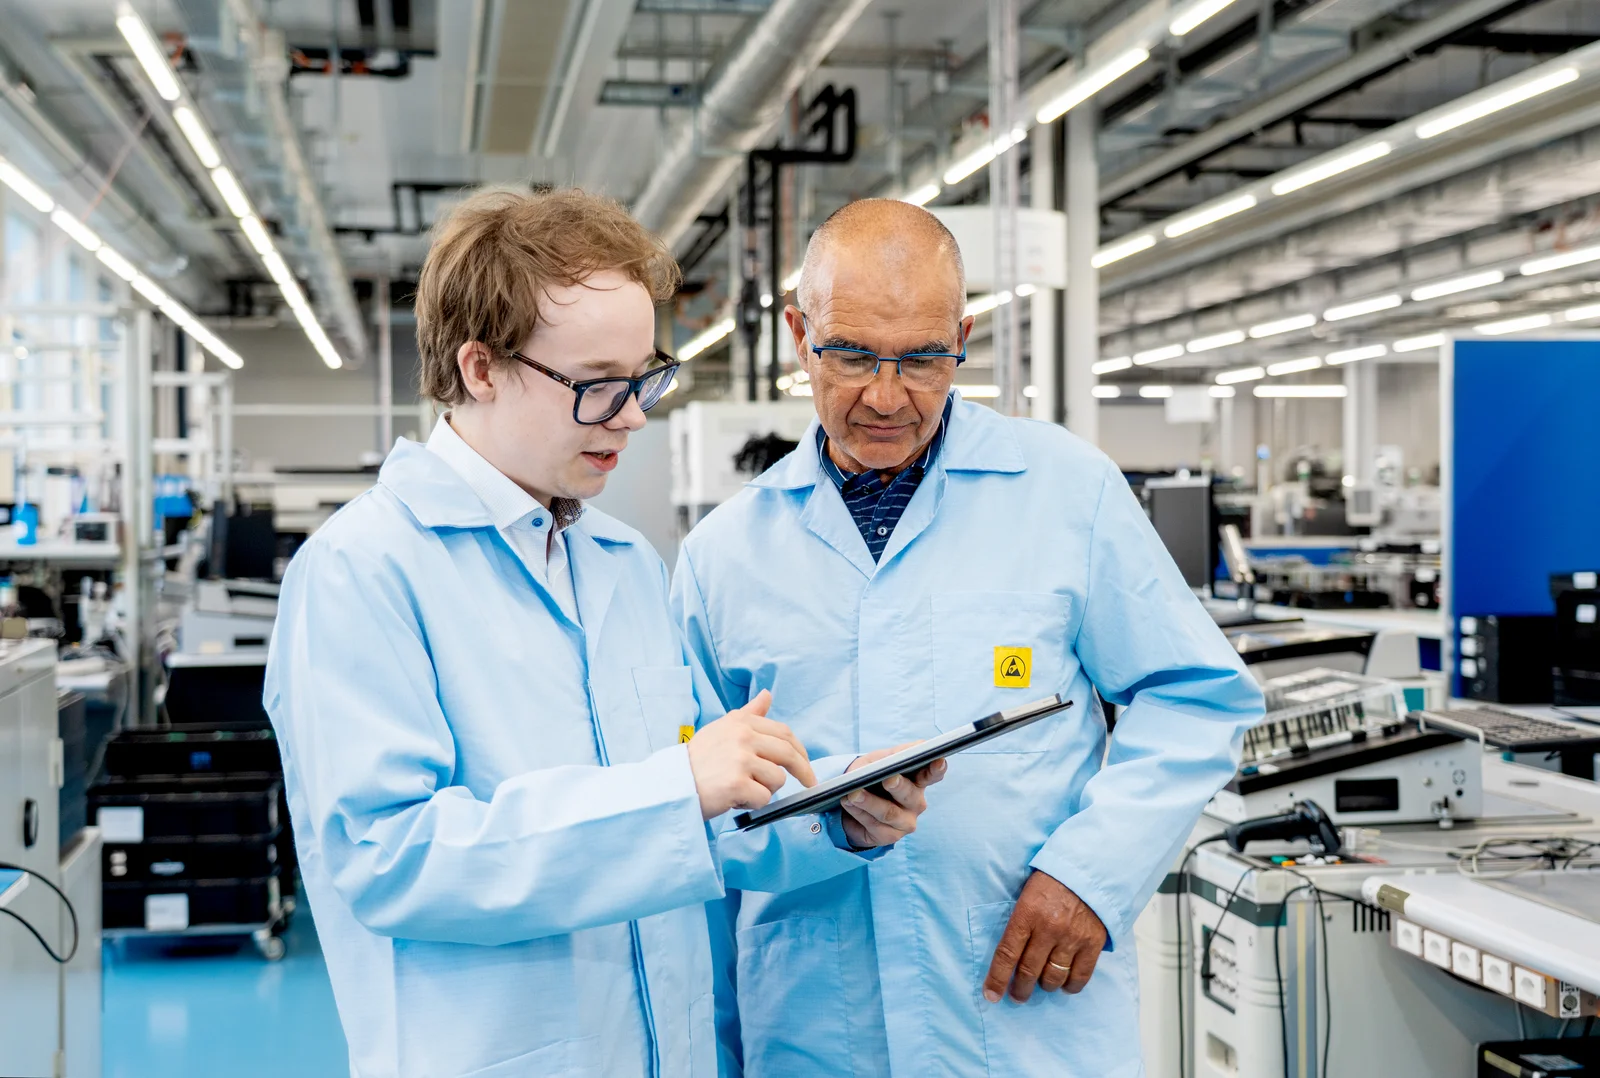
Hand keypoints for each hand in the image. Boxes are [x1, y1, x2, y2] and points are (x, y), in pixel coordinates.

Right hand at [686, 690, 817, 820]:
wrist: (671, 785)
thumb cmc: (697, 760)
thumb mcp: (721, 729)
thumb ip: (748, 713)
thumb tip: (767, 695)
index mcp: (741, 722)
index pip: (784, 733)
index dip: (800, 749)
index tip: (805, 762)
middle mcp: (742, 737)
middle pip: (788, 754)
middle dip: (803, 770)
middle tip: (809, 783)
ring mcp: (740, 760)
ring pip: (777, 779)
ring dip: (766, 790)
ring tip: (744, 790)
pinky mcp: (737, 784)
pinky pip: (764, 798)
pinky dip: (753, 803)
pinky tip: (736, 799)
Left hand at [838, 742, 947, 848]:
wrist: (852, 802)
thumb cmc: (872, 777)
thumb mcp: (880, 761)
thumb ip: (897, 754)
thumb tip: (918, 746)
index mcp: (918, 781)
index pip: (932, 774)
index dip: (937, 768)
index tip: (938, 760)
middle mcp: (916, 803)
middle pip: (910, 794)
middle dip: (898, 786)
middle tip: (888, 778)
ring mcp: (905, 822)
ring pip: (889, 813)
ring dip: (869, 802)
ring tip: (853, 793)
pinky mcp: (889, 836)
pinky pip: (874, 825)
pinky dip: (858, 812)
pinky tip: (848, 803)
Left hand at [983, 870, 1106, 1002]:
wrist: (1088, 870)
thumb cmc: (1051, 881)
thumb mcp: (1027, 894)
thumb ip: (1019, 922)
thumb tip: (1008, 955)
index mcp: (1027, 913)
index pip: (1007, 953)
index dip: (997, 978)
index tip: (991, 995)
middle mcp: (1049, 928)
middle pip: (1029, 970)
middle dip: (1020, 989)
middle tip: (1017, 995)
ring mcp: (1072, 938)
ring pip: (1053, 977)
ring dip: (1045, 986)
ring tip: (1042, 985)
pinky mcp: (1093, 943)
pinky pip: (1080, 976)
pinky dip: (1070, 986)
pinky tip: (1065, 985)